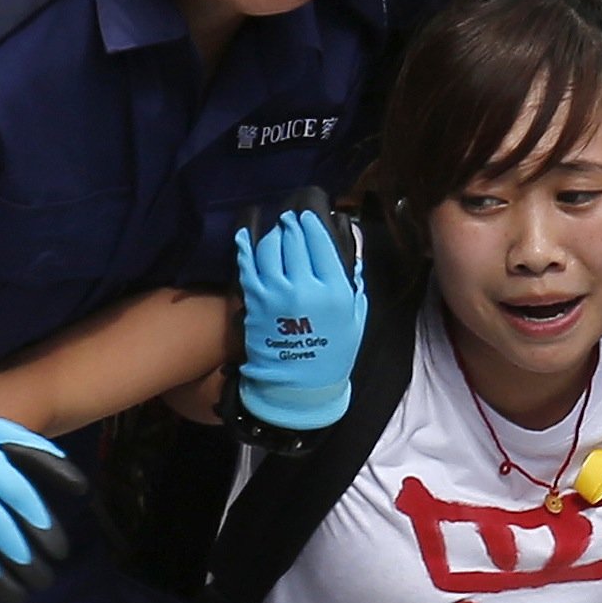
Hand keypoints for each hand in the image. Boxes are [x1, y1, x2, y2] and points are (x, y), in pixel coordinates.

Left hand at [234, 202, 364, 428]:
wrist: (300, 385)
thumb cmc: (332, 352)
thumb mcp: (355, 316)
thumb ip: (351, 281)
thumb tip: (346, 247)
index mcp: (335, 290)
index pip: (320, 241)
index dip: (311, 223)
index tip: (308, 216)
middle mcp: (305, 287)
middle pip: (294, 239)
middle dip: (292, 225)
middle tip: (290, 220)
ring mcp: (276, 292)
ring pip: (270, 247)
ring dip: (273, 236)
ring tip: (276, 234)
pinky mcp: (255, 301)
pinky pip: (248, 265)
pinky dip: (246, 247)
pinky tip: (247, 236)